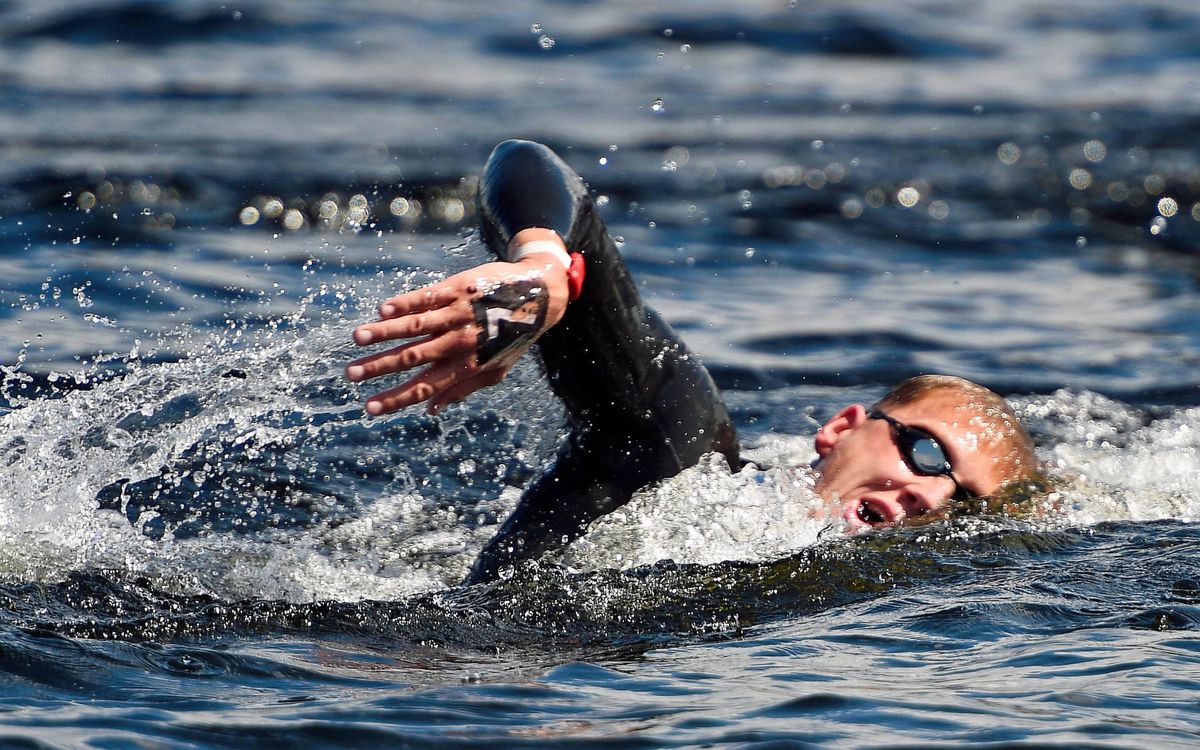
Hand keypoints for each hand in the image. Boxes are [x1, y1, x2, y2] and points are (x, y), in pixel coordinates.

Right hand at [346, 248, 568, 415]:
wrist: (540, 295)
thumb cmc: (514, 337)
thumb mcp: (495, 370)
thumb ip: (462, 390)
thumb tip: (431, 411)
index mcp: (467, 366)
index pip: (424, 387)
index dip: (396, 399)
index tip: (369, 408)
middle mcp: (461, 342)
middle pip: (413, 358)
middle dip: (379, 368)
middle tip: (351, 374)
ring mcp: (458, 314)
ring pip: (415, 326)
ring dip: (384, 333)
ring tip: (357, 339)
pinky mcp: (457, 289)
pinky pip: (427, 297)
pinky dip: (404, 304)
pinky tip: (383, 310)